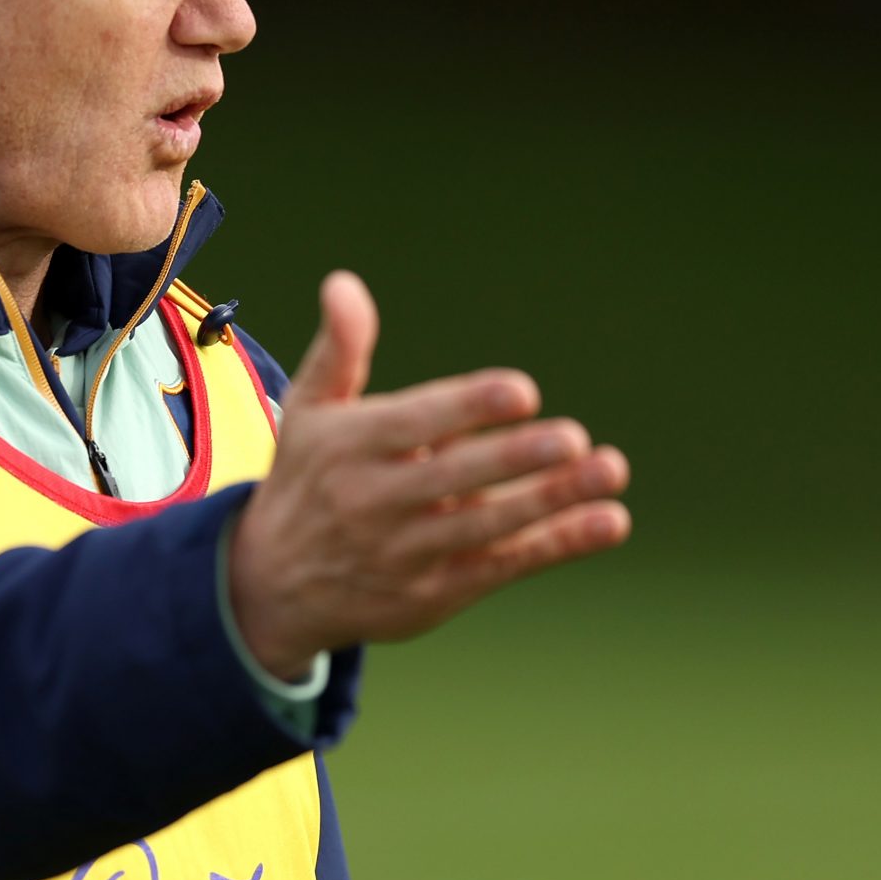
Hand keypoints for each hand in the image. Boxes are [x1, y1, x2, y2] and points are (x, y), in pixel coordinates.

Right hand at [227, 272, 630, 678]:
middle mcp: (374, 502)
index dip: (467, 407)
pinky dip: (557, 545)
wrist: (270, 588)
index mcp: (348, 448)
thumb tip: (343, 284)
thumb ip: (340, 349)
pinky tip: (607, 521)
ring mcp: (405, 553)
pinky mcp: (432, 595)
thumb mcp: (310, 412)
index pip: (413, 424)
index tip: (521, 391)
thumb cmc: (306, 479)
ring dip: (551, 501)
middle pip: (453, 479)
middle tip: (574, 438)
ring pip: (486, 526)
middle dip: (514, 460)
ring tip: (610, 471)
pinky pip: (502, 566)